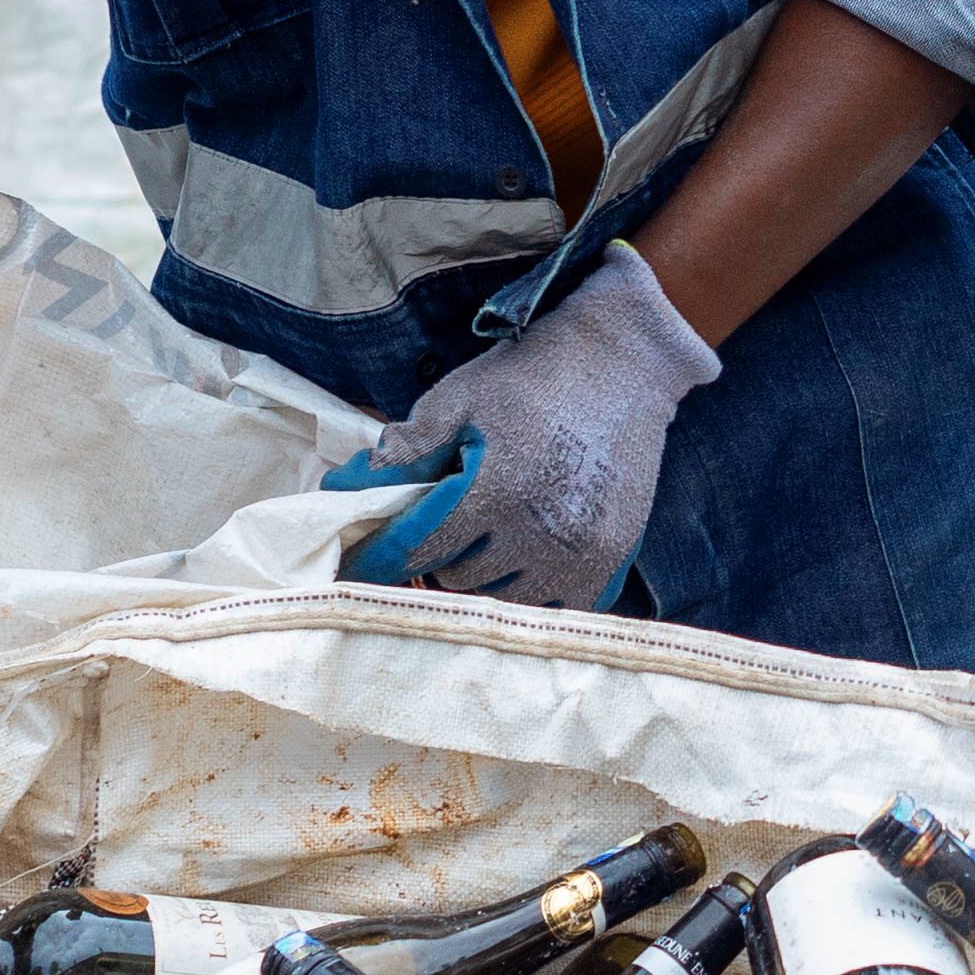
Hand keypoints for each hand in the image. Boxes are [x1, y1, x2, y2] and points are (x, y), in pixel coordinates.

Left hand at [358, 247, 719, 610]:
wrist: (623, 365)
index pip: (419, 549)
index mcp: (497, 490)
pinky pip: (552, 609)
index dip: (383, 555)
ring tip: (480, 542)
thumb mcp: (460, 396)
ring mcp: (579, 553)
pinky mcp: (609, 561)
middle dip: (437, 556)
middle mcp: (540, 532)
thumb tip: (351, 486)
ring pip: (502, 600)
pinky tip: (522, 561)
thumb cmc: (532, 378)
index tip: (363, 561)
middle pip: (456, 580)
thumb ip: (408, 447)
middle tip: (439, 530)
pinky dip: (529, 592)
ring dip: (481, 577)